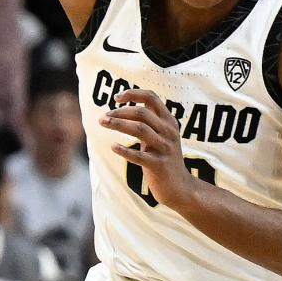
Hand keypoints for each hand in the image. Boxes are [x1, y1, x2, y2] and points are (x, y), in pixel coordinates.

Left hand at [100, 89, 198, 209]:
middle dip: (120, 112)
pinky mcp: (159, 165)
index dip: (133, 94)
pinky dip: (124, 150)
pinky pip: (139, 156)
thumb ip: (148, 122)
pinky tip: (113, 147)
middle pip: (142, 113)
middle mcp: (169, 131)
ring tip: (102, 123)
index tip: (116, 97)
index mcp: (169, 121)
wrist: (179, 186)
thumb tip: (123, 109)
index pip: (152, 98)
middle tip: (103, 117)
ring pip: (140, 129)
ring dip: (118, 124)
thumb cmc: (163, 158)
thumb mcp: (160, 136)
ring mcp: (165, 148)